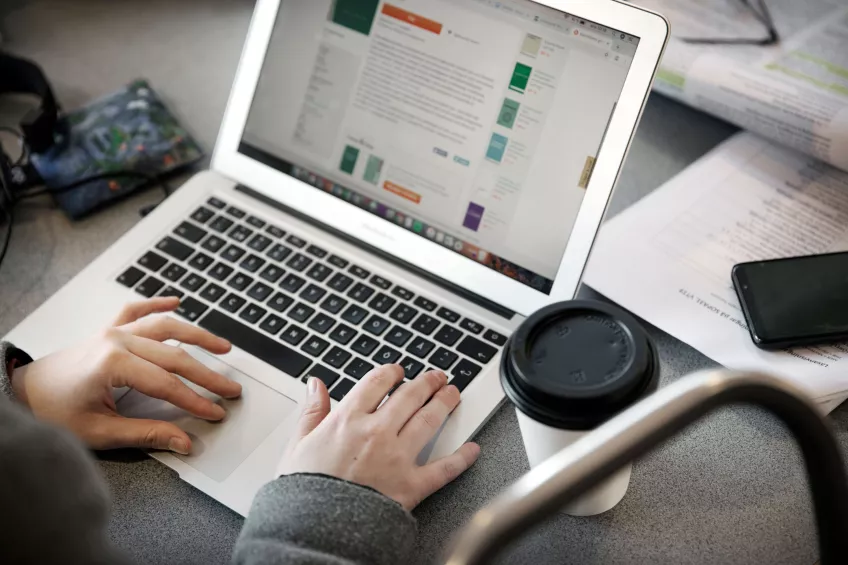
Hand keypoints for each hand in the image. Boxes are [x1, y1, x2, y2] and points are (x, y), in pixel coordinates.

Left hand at [11, 297, 241, 453]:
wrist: (20, 395)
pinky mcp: (107, 330)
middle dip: (207, 375)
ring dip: (197, 335)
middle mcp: (116, 341)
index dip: (196, 400)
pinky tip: (175, 300)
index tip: (216, 412)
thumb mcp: (100, 431)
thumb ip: (146, 433)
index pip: (168, 384)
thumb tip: (184, 441)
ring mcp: (112, 332)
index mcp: (114, 364)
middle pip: (175, 356)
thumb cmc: (53, 413)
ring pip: (164, 328)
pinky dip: (155, 303)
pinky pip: (135, 310)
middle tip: (230, 389)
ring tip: (223, 346)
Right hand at [279, 365, 479, 509]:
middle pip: (410, 395)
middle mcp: (376, 432)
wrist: (315, 531)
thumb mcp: (297, 445)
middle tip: (437, 377)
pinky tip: (472, 449)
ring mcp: (397, 457)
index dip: (392, 372)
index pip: (377, 381)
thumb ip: (311, 412)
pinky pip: (444, 468)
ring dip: (445, 402)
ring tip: (452, 394)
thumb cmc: (304, 492)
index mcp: (347, 420)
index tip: (398, 372)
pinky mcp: (411, 485)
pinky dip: (463, 457)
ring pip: (429, 420)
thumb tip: (316, 385)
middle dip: (427, 381)